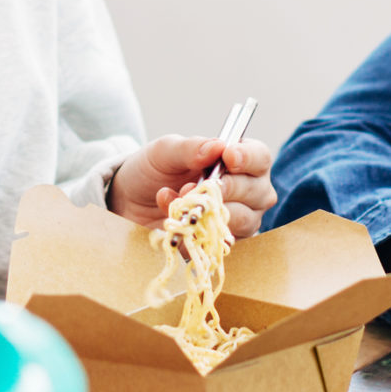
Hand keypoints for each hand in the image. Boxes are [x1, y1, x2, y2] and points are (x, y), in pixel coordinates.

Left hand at [108, 135, 275, 236]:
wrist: (131, 200)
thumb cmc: (155, 168)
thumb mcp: (167, 151)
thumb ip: (192, 147)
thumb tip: (217, 147)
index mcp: (241, 160)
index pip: (260, 158)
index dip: (248, 158)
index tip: (228, 157)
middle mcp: (247, 192)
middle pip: (258, 192)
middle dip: (228, 188)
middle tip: (195, 185)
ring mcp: (238, 221)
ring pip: (244, 221)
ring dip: (210, 212)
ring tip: (178, 200)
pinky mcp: (219, 244)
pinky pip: (217, 243)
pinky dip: (194, 231)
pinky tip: (173, 219)